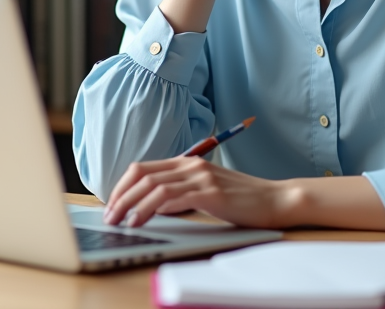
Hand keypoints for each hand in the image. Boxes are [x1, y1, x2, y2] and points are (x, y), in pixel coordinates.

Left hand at [103, 157, 297, 228]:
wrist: (275, 199)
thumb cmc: (242, 199)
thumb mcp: (207, 190)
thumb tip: (154, 206)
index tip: (112, 204)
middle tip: (109, 216)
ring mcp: (201, 177)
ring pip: (153, 186)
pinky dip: (151, 209)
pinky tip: (141, 221)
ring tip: (120, 222)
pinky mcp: (210, 192)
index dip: (122, 186)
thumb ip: (182, 192)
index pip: (143, 168)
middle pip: (142, 174)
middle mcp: (191, 165)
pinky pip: (172, 198)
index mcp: (188, 162)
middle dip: (120, 196)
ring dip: (131, 204)